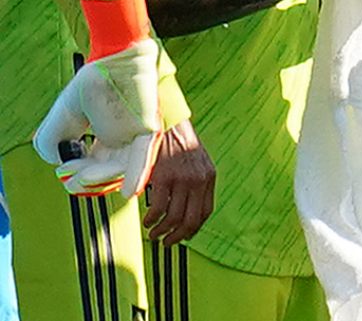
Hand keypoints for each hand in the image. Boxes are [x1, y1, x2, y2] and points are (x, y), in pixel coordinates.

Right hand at [33, 39, 162, 198]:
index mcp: (107, 142)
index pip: (93, 173)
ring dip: (100, 178)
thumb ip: (54, 140)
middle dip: (85, 182)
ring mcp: (137, 139)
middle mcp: (124, 144)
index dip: (76, 178)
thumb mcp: (66, 116)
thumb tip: (59, 163)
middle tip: (72, 174)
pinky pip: (143, 157)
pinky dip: (135, 175)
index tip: (66, 170)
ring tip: (85, 173)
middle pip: (106, 178)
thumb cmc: (95, 82)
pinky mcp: (147, 130)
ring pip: (120, 171)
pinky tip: (127, 191)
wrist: (115, 57)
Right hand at [142, 120, 214, 245]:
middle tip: (167, 242)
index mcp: (209, 177)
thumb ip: (197, 180)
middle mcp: (199, 180)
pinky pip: (158, 209)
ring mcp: (182, 180)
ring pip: (174, 218)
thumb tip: (188, 203)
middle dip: (178, 236)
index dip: (194, 228)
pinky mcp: (164, 178)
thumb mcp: (197, 160)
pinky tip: (147, 221)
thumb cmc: (179, 141)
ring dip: (162, 231)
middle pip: (191, 220)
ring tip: (154, 234)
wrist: (167, 122)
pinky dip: (152, 220)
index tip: (184, 236)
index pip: (205, 212)